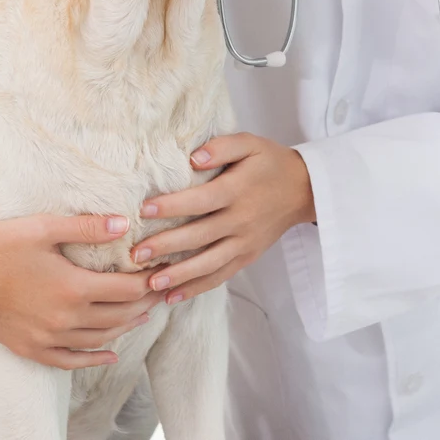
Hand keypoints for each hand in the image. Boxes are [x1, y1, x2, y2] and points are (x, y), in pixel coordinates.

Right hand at [0, 213, 165, 369]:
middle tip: (160, 288)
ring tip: (143, 312)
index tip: (162, 267)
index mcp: (72, 287)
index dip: (149, 280)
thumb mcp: (46, 226)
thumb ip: (88, 227)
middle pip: (119, 316)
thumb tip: (126, 223)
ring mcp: (47, 338)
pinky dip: (94, 359)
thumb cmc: (0, 242)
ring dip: (126, 327)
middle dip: (144, 303)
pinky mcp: (29, 348)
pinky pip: (70, 361)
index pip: (126, 289)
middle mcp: (64, 319)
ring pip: (100, 339)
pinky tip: (110, 354)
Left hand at [129, 132, 315, 304]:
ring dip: (178, 275)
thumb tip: (194, 158)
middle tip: (135, 254)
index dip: (173, 206)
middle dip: (166, 246)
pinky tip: (172, 296)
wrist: (304, 189)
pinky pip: (220, 275)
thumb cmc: (270, 162)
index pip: (201, 201)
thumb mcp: (250, 143)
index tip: (143, 210)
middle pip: (199, 236)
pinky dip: (197, 288)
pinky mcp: (247, 257)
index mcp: (238, 190)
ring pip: (208, 263)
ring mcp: (245, 242)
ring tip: (149, 283)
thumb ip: (222, 146)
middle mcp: (241, 220)